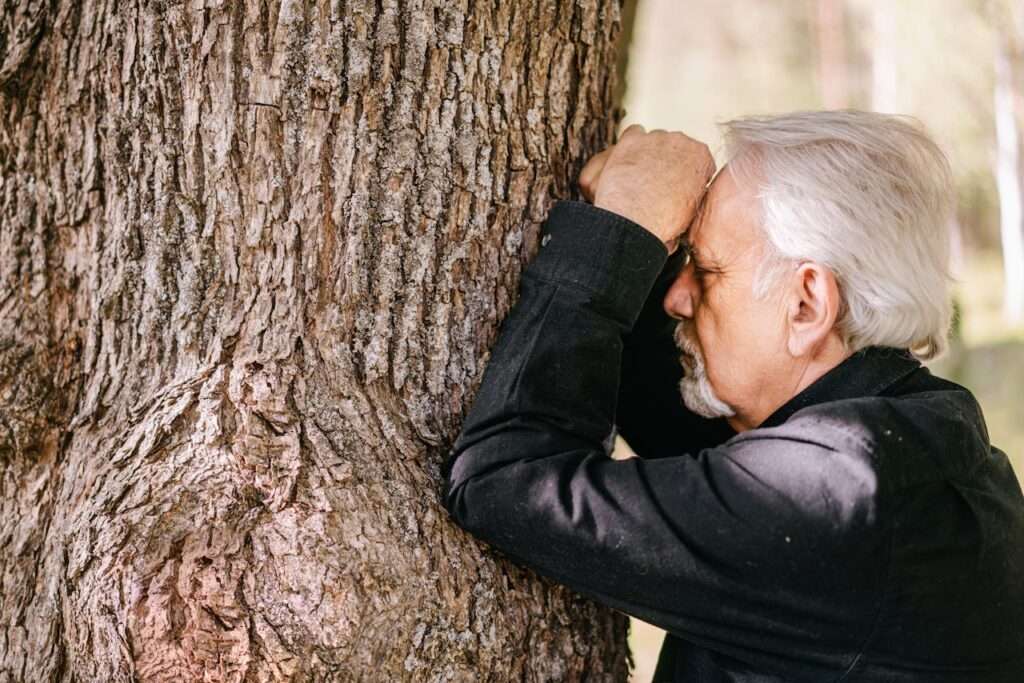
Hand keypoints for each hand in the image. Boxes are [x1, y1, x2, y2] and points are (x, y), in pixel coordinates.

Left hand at [578, 125, 715, 246]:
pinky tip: (627, 161)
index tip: (677, 181)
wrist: (636, 219)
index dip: (685, 171)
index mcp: (701, 157)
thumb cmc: (663, 221)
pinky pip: (633, 133)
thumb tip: (685, 196)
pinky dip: (630, 145)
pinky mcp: (632, 139)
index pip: (696, 157)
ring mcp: (656, 138)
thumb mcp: (691, 209)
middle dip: (666, 160)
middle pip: (675, 145)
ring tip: (638, 175)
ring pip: (654, 139)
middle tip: (655, 180)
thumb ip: (692, 192)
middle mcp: (681, 141)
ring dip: (648, 153)